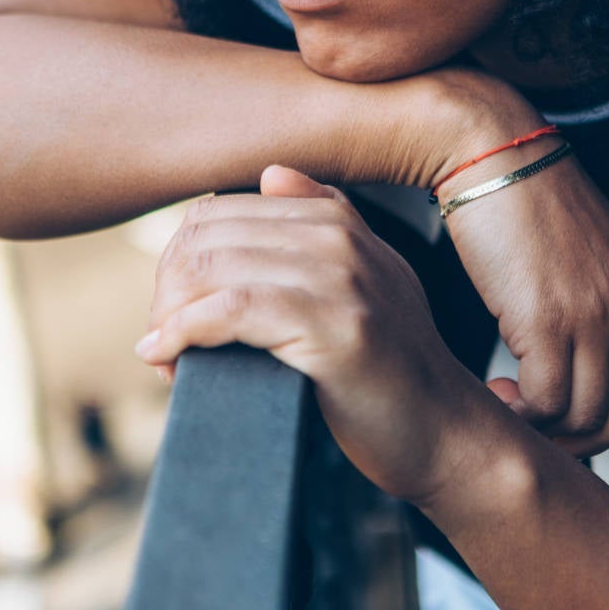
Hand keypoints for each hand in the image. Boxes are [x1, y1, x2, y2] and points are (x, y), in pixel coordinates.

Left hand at [136, 165, 503, 505]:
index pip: (217, 213)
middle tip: (164, 342)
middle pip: (205, 236)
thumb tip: (272, 175)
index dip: (178, 263)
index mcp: (337, 220)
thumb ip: (326, 224)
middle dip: (167, 290)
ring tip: (169, 358)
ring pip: (210, 269)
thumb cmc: (394, 371)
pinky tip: (168, 358)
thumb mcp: (370, 281)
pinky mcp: (331, 326)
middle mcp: (338, 237)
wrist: (445, 433)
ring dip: (169, 317)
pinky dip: (183, 334)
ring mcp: (338, 278)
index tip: (172, 313)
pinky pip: (228, 310)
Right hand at [426, 77, 608, 498]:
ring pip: (584, 418)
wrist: (491, 153)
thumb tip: (590, 368)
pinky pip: (543, 403)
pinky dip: (519, 413)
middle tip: (540, 438)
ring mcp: (593, 318)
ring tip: (508, 404)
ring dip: (544, 429)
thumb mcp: (593, 261)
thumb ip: (606, 311)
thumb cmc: (530, 204)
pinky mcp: (545, 319)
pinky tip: (493, 389)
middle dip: (583, 446)